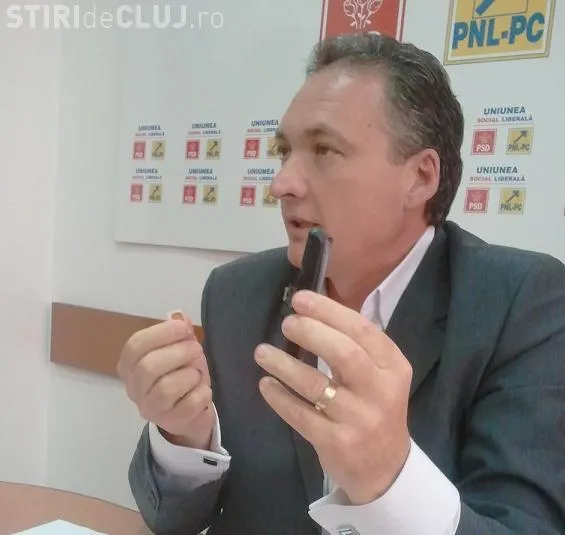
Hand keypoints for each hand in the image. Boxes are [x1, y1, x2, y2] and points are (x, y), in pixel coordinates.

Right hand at [117, 311, 213, 449]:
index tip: (183, 327)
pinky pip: (189, 404)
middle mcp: (135, 389)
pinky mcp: (172, 422)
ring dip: (189, 374)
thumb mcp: (179, 349)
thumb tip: (179, 316)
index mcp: (130, 366)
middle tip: (197, 349)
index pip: (135, 346)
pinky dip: (202, 393)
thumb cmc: (181, 374)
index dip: (161, 333)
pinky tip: (202, 390)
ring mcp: (151, 409)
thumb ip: (178, 333)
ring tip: (197, 373)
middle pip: (148, 367)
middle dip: (178, 353)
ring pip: (166, 388)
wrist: (191, 412)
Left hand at [254, 290, 411, 504]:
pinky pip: (301, 415)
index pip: (362, 330)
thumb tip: (311, 310)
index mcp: (393, 367)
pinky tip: (265, 384)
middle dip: (310, 332)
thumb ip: (354, 345)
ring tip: (262, 352)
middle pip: (343, 353)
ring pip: (316, 385)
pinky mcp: (337, 443)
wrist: (384, 468)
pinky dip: (280, 397)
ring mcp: (360, 419)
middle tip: (286, 323)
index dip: (329, 311)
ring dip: (284, 364)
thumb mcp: (379, 375)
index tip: (300, 299)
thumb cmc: (374, 408)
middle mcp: (381, 391)